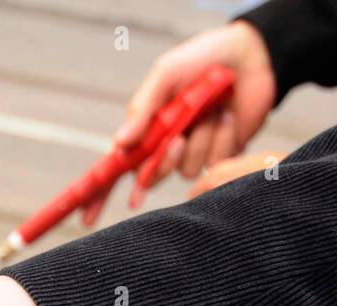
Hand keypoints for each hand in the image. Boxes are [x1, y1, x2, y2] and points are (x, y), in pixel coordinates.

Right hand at [82, 20, 275, 223]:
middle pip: (150, 177)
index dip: (98, 195)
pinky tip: (228, 117)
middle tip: (179, 139)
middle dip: (164, 163)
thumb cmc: (201, 60)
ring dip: (200, 141)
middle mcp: (164, 146)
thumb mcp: (165, 76)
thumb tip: (118, 145)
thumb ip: (142, 110)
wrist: (250, 56)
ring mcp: (192, 153)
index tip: (86, 218)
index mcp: (144, 129)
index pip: (115, 167)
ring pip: (185, 172)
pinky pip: (213, 165)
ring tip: (214, 110)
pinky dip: (221, 140)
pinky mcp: (219, 156)